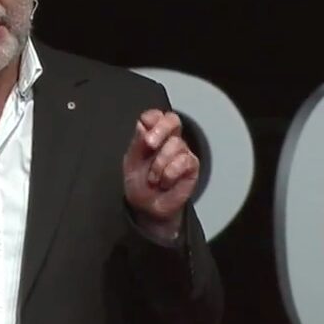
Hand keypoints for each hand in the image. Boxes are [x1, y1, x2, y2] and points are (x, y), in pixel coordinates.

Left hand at [122, 110, 198, 237]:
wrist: (148, 208)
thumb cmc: (139, 184)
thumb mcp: (131, 162)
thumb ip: (137, 143)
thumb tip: (143, 125)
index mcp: (152, 136)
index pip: (156, 116)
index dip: (152, 118)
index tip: (144, 127)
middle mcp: (168, 140)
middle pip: (173, 119)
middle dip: (160, 130)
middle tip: (149, 145)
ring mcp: (181, 152)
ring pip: (176, 144)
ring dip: (159, 164)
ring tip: (153, 178)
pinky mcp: (191, 166)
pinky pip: (184, 161)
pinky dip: (170, 173)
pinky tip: (165, 182)